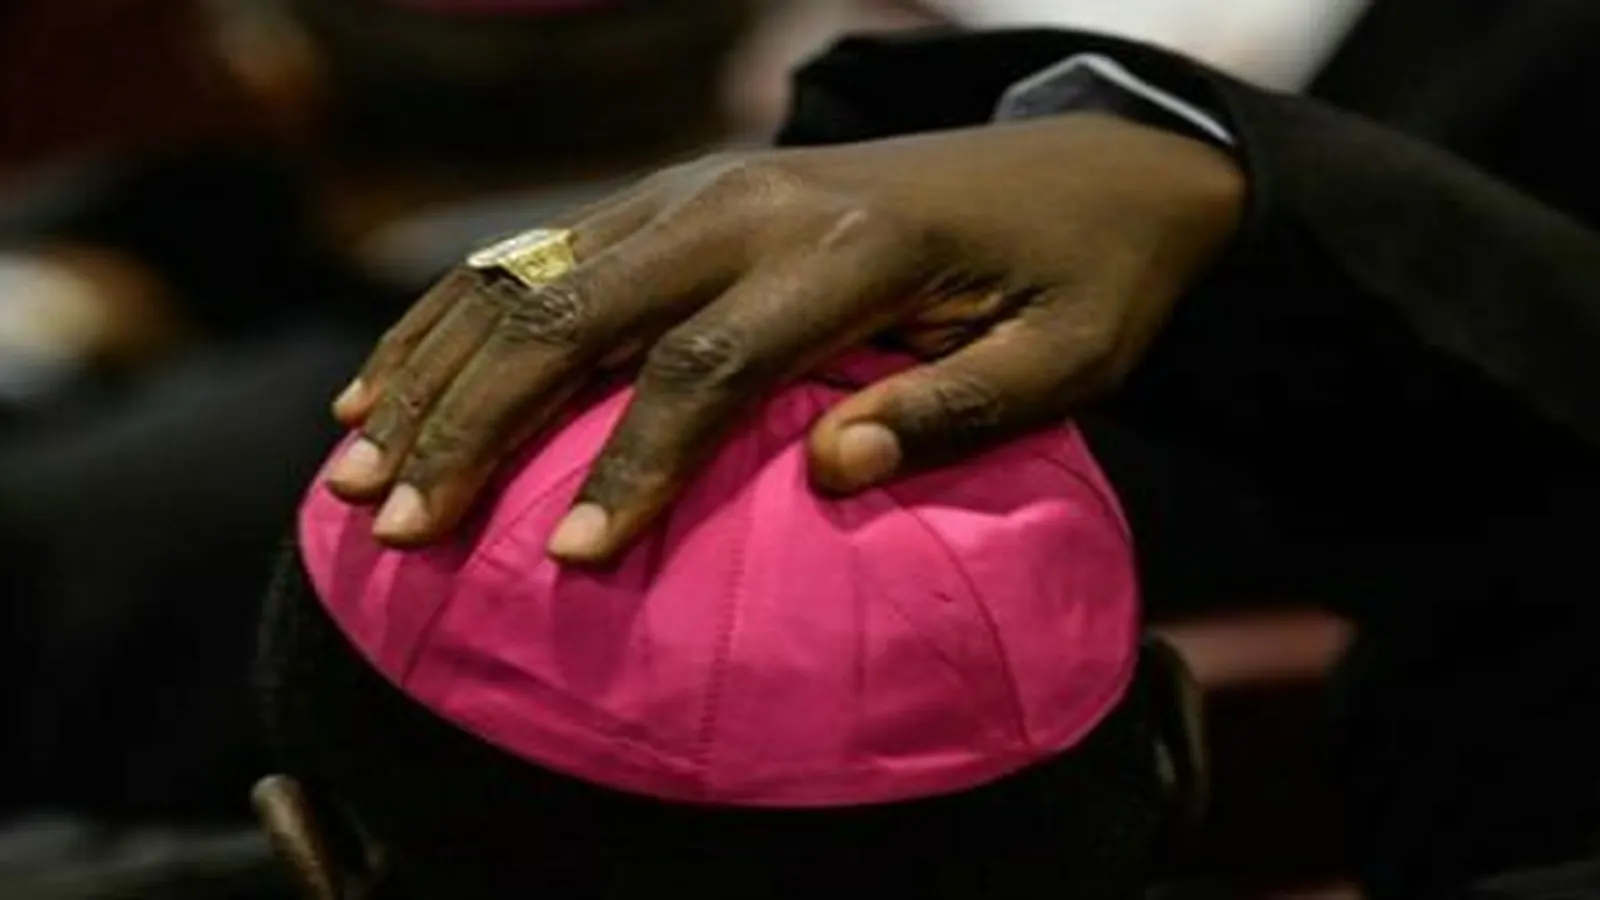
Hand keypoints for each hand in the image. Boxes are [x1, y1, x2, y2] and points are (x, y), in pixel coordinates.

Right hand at [325, 114, 1242, 560]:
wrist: (1084, 162)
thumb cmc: (1080, 279)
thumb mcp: (1069, 357)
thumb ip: (956, 410)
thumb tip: (834, 477)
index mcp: (848, 252)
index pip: (704, 366)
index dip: (630, 465)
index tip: (570, 561)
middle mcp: (748, 204)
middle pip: (577, 313)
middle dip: (473, 421)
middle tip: (397, 522)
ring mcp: (698, 187)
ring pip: (533, 273)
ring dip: (436, 369)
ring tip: (356, 461)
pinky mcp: (677, 192)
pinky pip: (541, 249)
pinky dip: (457, 315)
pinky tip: (389, 372)